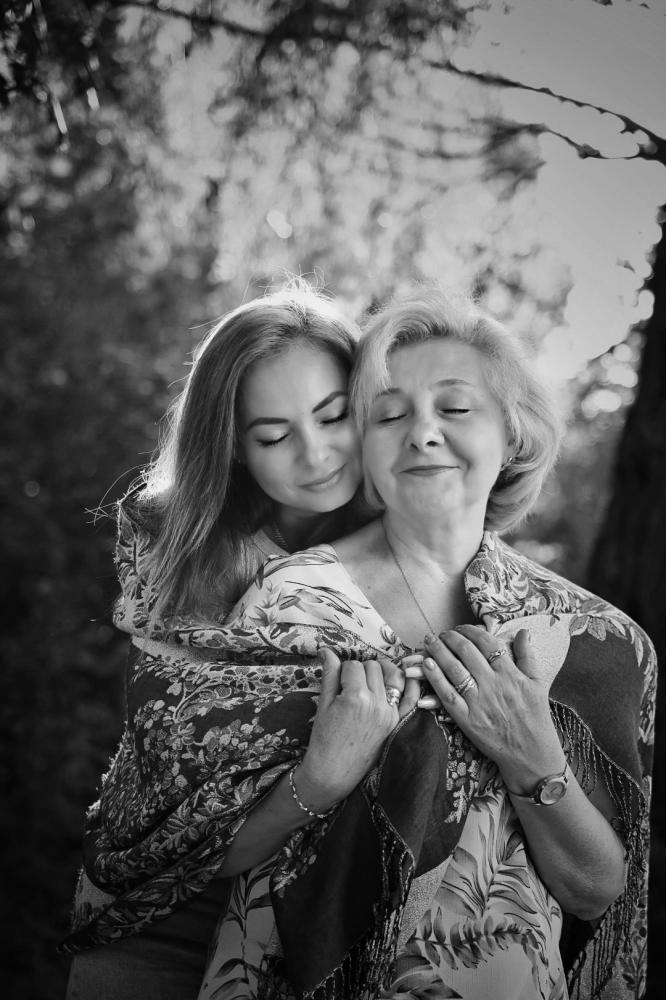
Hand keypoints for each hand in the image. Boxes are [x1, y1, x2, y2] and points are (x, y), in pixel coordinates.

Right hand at [297, 648, 419, 809]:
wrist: (333, 772)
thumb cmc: (324, 739)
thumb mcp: (324, 704)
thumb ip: (329, 674)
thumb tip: (326, 649)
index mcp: (356, 698)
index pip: (353, 665)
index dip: (343, 670)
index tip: (337, 680)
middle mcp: (377, 704)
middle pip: (373, 667)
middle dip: (361, 669)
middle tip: (351, 682)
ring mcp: (391, 714)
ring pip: (392, 676)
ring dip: (381, 673)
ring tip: (370, 681)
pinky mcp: (397, 723)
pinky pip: (412, 697)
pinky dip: (412, 684)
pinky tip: (405, 676)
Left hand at [406, 626, 564, 787]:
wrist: (532, 754)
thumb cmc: (536, 718)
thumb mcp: (538, 683)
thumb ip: (528, 656)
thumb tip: (524, 631)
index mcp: (510, 674)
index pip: (486, 643)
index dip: (470, 631)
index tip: (460, 628)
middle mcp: (493, 685)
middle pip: (466, 652)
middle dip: (450, 638)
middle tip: (442, 633)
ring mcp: (479, 702)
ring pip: (454, 669)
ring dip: (439, 651)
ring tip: (429, 641)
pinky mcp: (468, 720)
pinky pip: (447, 695)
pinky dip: (436, 678)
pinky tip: (427, 664)